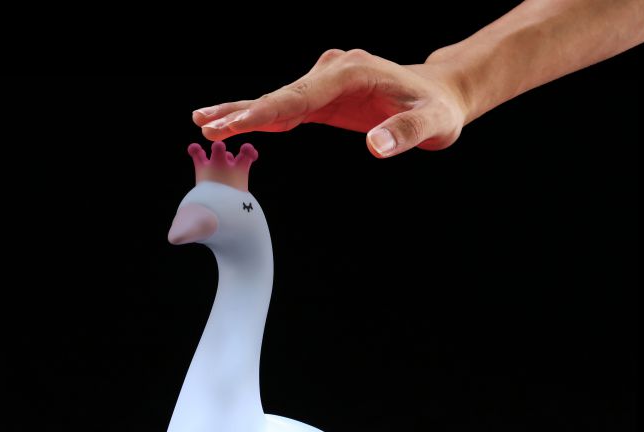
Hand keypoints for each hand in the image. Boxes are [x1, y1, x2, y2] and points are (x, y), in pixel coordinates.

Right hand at [192, 49, 468, 158]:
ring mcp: (326, 81)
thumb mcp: (433, 125)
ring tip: (204, 121)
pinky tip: (236, 121)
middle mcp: (332, 71)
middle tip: (203, 123)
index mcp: (350, 73)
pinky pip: (287, 106)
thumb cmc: (438, 110)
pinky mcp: (324, 94)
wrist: (441, 94)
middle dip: (241, 110)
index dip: (263, 111)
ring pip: (278, 98)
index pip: (298, 97)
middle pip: (279, 94)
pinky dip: (262, 115)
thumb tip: (376, 148)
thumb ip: (406, 134)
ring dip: (243, 111)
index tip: (232, 122)